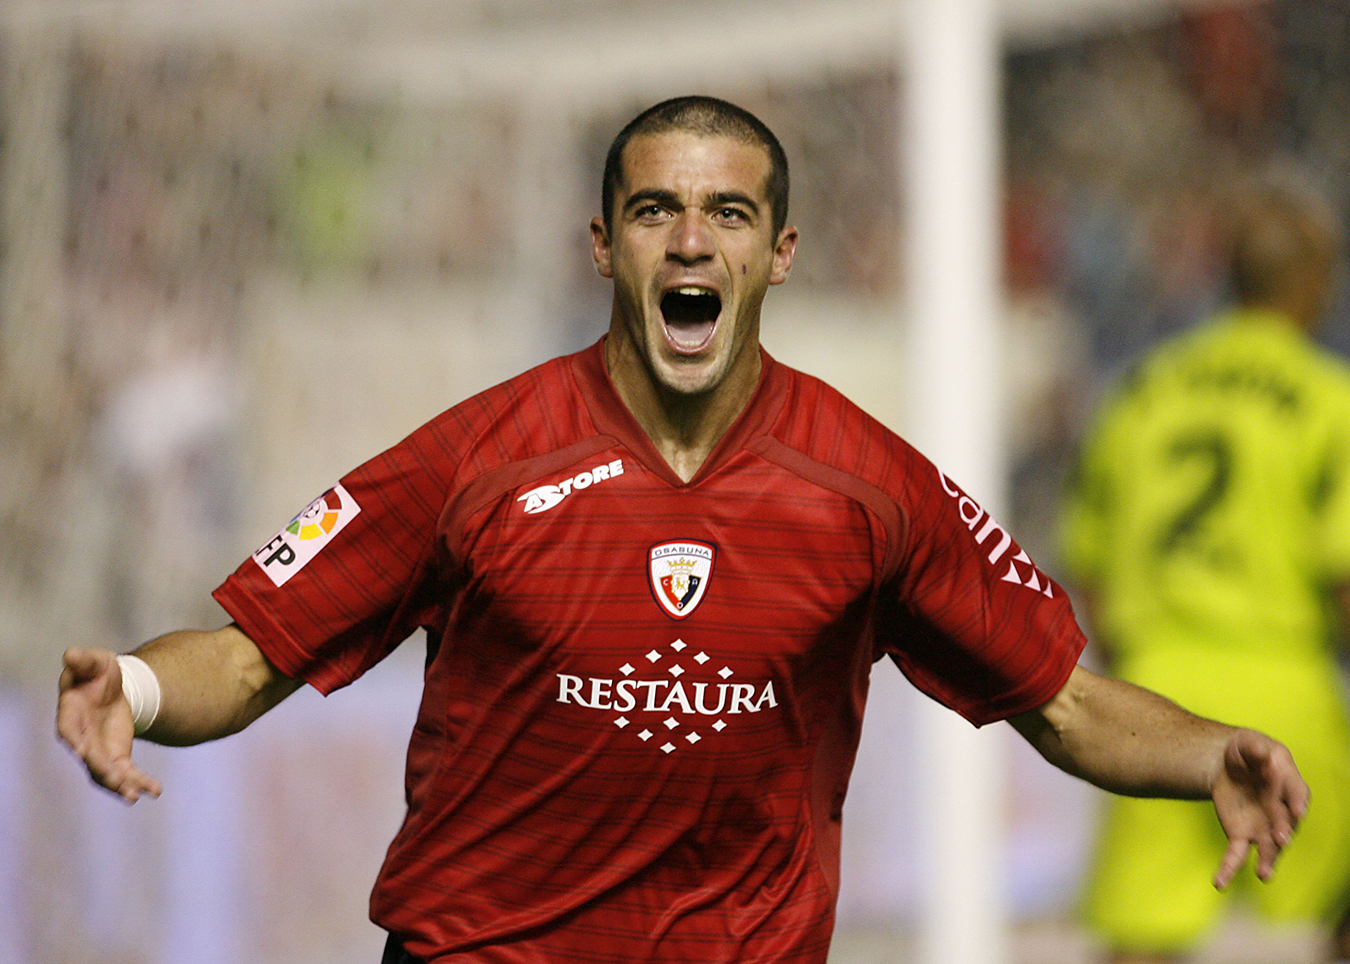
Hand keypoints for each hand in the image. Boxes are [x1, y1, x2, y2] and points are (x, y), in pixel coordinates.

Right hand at [57, 648, 161, 802]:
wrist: (112, 685)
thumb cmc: (96, 671)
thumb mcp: (94, 660)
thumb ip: (84, 660)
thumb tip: (71, 654)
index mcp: (70, 715)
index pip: (68, 731)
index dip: (75, 741)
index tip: (82, 752)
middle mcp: (80, 738)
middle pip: (90, 758)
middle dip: (103, 770)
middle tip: (118, 782)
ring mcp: (97, 750)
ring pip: (106, 773)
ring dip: (120, 784)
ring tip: (135, 795)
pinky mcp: (115, 755)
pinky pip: (125, 773)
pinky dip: (138, 781)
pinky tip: (154, 790)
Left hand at [1210, 728, 1307, 889]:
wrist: (1229, 764)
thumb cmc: (1246, 752)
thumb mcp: (1248, 743)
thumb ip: (1255, 748)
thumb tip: (1261, 756)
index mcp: (1287, 784)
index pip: (1297, 794)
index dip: (1297, 802)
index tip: (1297, 811)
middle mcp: (1280, 811)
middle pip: (1285, 824)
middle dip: (1283, 831)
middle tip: (1280, 839)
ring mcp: (1263, 827)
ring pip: (1268, 848)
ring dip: (1268, 860)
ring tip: (1264, 874)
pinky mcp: (1241, 835)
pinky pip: (1236, 855)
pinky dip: (1228, 869)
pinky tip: (1220, 884)